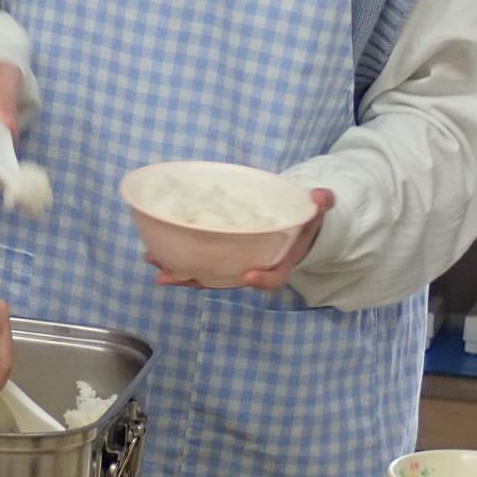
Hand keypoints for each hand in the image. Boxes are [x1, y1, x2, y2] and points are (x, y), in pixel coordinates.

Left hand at [151, 189, 335, 290]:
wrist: (294, 224)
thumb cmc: (302, 220)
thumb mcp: (314, 211)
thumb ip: (318, 203)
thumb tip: (322, 196)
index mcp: (279, 261)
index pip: (274, 277)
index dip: (263, 280)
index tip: (250, 276)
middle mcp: (253, 266)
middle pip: (226, 280)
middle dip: (197, 280)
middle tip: (170, 276)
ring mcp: (234, 262)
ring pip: (207, 274)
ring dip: (180, 271)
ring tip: (154, 265)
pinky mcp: (222, 253)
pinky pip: (201, 261)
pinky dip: (180, 259)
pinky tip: (157, 253)